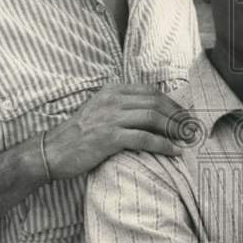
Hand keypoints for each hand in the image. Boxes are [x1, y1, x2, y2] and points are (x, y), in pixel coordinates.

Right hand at [42, 84, 191, 178]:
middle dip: (178, 115)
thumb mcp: (100, 111)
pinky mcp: (110, 137)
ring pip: (153, 118)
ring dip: (174, 129)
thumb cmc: (78, 135)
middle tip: (190, 129)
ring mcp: (111, 117)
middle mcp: (113, 100)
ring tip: (186, 139)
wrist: (52, 151)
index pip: (151, 91)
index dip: (172, 103)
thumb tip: (152, 112)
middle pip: (156, 102)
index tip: (184, 115)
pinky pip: (145, 138)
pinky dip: (163, 145)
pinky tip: (174, 151)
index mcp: (112, 91)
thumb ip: (122, 107)